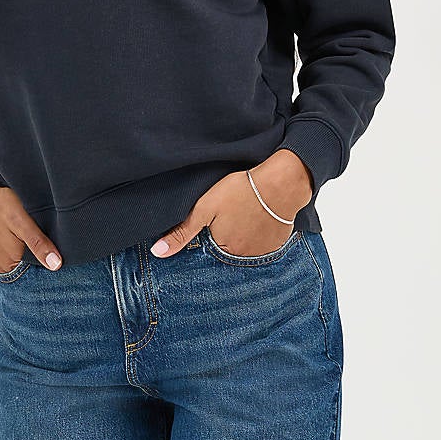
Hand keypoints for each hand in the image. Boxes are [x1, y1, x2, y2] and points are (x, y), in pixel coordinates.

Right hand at [0, 159, 61, 271]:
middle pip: (27, 266)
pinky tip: (21, 234)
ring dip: (29, 251)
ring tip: (37, 237)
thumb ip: (37, 243)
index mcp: (10, 262)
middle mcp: (0, 263)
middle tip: (50, 243)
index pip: (36, 272)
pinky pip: (9, 251)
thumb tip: (55, 265)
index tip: (59, 255)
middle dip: (39, 258)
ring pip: (18, 258)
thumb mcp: (21, 221)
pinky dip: (18, 245)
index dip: (49, 263)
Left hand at [150, 150, 312, 257]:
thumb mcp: (204, 208)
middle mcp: (244, 257)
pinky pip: (265, 242)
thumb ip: (182, 232)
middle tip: (235, 210)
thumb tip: (158, 253)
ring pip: (247, 245)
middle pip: (228, 248)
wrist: (282, 182)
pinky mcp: (278, 243)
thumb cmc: (242, 190)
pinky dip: (261, 232)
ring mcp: (264, 252)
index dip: (212, 229)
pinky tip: (261, 216)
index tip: (219, 215)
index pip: (210, 246)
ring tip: (247, 211)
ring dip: (245, 233)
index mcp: (224, 250)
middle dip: (228, 232)